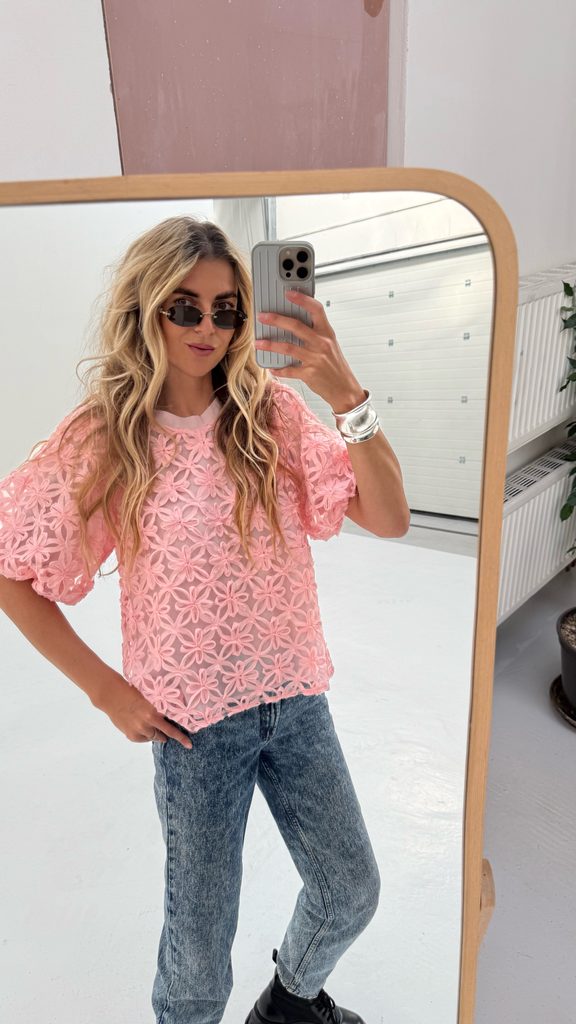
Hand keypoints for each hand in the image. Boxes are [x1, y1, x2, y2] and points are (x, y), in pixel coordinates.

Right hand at [95, 671, 192, 748]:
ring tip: (145, 721)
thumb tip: (170, 717)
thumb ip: (159, 710)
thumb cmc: (132, 692)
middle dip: (165, 735)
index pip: (170, 728)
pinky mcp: (131, 736)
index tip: (189, 744)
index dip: (181, 737)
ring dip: (153, 732)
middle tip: (166, 734)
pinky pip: (143, 739)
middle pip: (162, 735)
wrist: (112, 696)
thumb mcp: (149, 699)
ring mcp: (139, 731)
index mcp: (153, 713)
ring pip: (153, 737)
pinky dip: (144, 734)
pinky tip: (138, 724)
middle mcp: (147, 724)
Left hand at [255, 290, 364, 411]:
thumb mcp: (330, 345)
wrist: (345, 389)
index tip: (288, 293)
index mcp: (327, 333)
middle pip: (296, 326)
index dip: (302, 299)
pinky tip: (271, 367)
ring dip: (270, 344)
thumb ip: (315, 333)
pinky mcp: (309, 374)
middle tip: (262, 317)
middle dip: (276, 320)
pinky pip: (289, 369)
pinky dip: (278, 369)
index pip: (316, 309)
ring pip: (288, 347)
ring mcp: (315, 359)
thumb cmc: (336, 366)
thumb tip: (293, 323)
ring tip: (258, 342)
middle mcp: (322, 344)